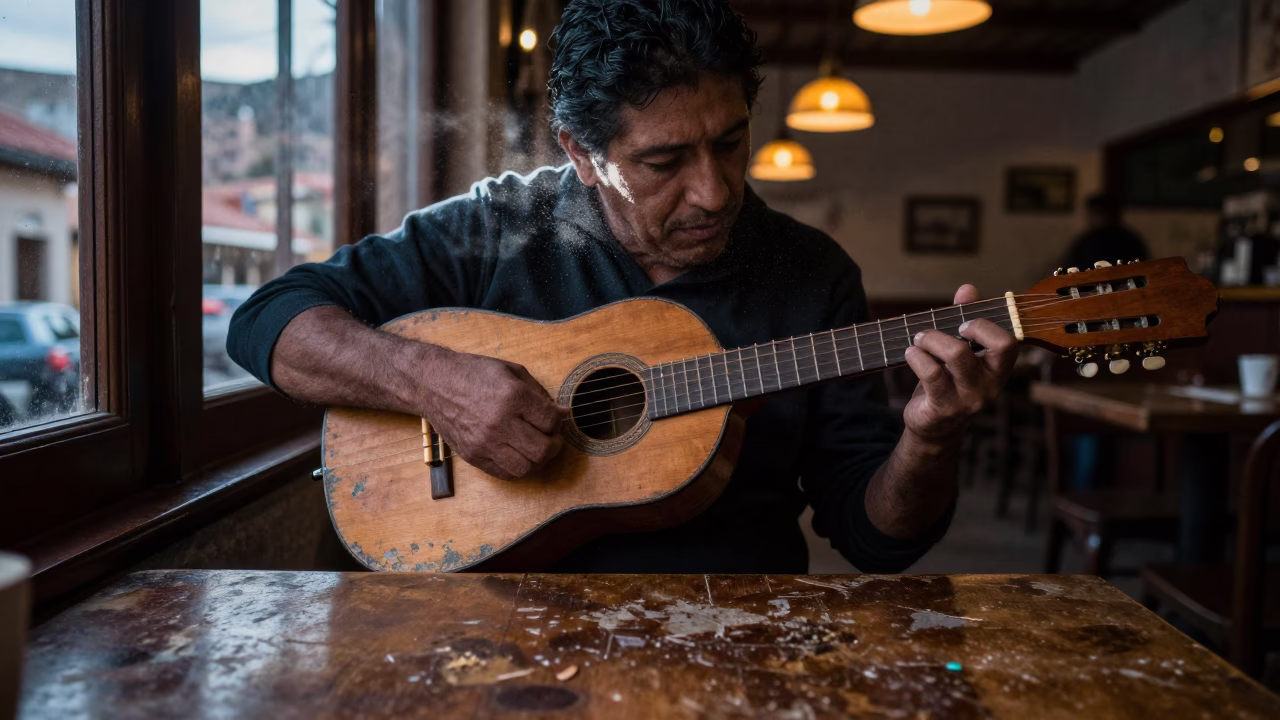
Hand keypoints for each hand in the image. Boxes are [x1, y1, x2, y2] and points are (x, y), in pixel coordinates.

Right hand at [414, 347, 568, 479]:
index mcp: (512, 397)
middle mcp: (499, 423)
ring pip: (526, 468)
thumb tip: (561, 414)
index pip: (551, 421)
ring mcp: (484, 443)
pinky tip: (517, 454)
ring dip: (537, 461)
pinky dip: (517, 468)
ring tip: (534, 448)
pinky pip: (505, 474)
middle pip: (542, 450)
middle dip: (554, 445)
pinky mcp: (473, 456)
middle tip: (551, 438)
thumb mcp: (511, 371)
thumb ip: (539, 393)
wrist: (433, 383)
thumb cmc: (473, 373)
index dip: (559, 420)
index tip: (556, 418)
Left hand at [901, 284, 1017, 446]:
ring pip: (957, 355)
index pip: (1009, 342)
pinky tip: (910, 354)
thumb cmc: (949, 383)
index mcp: (997, 369)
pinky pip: (932, 375)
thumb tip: (968, 288)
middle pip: (988, 345)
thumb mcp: (960, 353)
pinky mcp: (944, 408)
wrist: (934, 429)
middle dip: (955, 330)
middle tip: (931, 333)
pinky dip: (917, 357)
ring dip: (931, 340)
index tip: (962, 324)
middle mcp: (989, 385)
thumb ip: (965, 319)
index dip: (986, 326)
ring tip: (917, 340)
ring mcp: (969, 399)